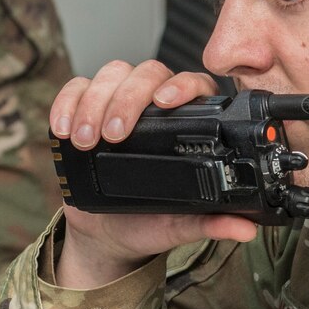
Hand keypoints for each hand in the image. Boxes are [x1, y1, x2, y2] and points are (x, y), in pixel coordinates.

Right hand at [49, 59, 257, 287]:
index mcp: (189, 123)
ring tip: (86, 142)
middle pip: (146, 73)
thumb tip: (246, 228)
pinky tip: (63, 130)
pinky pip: (74, 89)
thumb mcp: (180, 226)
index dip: (181, 86)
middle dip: (127, 100)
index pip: (193, 85)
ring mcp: (118, 102)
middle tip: (114, 136)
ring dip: (95, 103)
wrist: (108, 235)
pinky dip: (66, 104)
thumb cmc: (150, 222)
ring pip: (111, 74)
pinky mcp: (84, 108)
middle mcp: (155, 104)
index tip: (164, 103)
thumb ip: (211, 222)